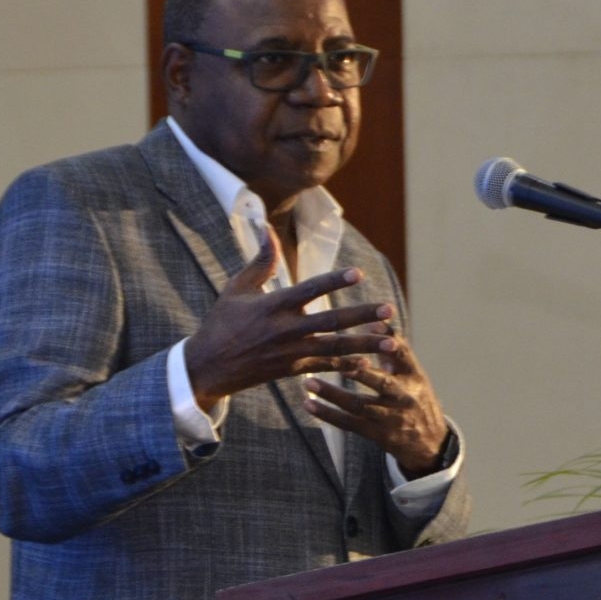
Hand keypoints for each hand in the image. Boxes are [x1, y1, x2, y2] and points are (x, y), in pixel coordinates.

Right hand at [183, 232, 396, 409]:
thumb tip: (266, 228)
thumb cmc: (221, 323)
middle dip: (362, 316)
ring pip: (335, 348)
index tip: (357, 274)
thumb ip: (260, 261)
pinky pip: (324, 367)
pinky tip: (369, 364)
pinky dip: (346, 366)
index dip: (334, 282)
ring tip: (393, 340)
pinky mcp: (292, 370)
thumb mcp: (236, 289)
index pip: (309, 290)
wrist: (207, 368)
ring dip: (365, 344)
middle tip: (389, 309)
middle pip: (331, 322)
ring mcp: (291, 353)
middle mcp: (285, 330)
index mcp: (272, 306)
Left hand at [301, 337, 449, 475]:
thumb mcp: (412, 374)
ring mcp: (391, 418)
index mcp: (414, 377)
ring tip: (309, 382)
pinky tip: (309, 404)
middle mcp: (405, 397)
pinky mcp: (378, 435)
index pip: (403, 355)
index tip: (370, 326)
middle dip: (358, 372)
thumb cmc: (415, 398)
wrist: (430, 442)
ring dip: (332, 394)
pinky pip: (349, 424)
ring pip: (359, 405)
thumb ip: (392, 351)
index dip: (389, 340)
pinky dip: (328, 414)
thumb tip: (373, 323)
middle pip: (381, 383)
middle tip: (334, 359)